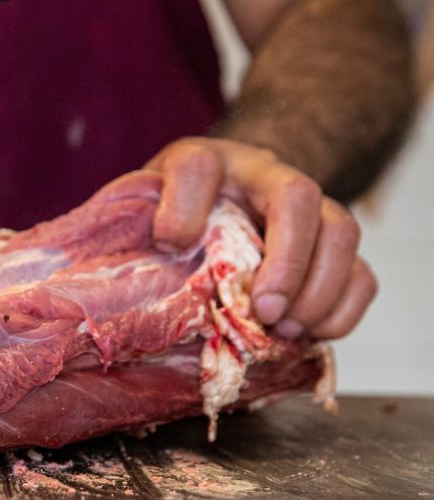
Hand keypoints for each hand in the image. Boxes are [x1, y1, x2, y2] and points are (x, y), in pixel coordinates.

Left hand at [144, 137, 376, 340]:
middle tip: (263, 311)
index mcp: (208, 165)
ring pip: (341, 231)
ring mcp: (307, 209)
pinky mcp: (330, 246)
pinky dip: (344, 308)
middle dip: (286, 260)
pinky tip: (312, 334)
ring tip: (285, 330)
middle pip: (297, 196)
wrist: (223, 199)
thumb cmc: (176, 214)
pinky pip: (361, 270)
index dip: (184, 204)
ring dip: (319, 289)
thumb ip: (138, 224)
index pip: (197, 165)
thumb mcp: (145, 210)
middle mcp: (264, 177)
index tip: (169, 243)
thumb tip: (160, 250)